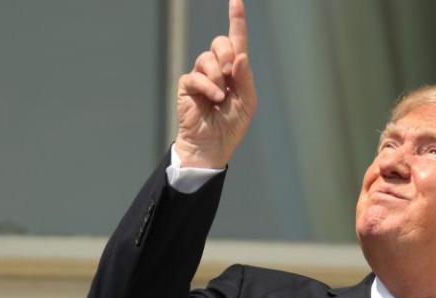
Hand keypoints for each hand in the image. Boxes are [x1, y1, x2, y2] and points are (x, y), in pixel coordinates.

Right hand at [174, 0, 257, 167]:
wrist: (213, 146)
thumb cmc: (231, 125)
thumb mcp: (247, 102)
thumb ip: (245, 78)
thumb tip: (239, 56)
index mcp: (235, 71)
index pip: (236, 40)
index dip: (236, 19)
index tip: (236, 0)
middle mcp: (218, 69)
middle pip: (220, 43)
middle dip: (226, 53)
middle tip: (230, 73)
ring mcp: (201, 76)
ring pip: (207, 58)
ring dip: (218, 77)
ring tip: (221, 97)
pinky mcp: (188, 85)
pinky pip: (197, 76)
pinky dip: (209, 87)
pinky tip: (214, 99)